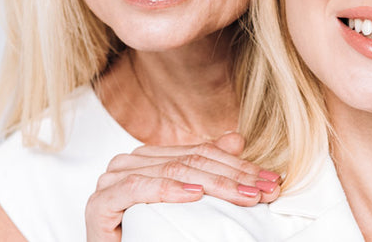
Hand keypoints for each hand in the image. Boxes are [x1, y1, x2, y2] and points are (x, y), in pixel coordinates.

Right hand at [85, 132, 280, 241]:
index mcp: (149, 157)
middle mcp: (129, 162)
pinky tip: (194, 194)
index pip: (201, 153)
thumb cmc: (144, 233)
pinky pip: (137, 189)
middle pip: (191, 161)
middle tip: (265, 190)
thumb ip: (206, 169)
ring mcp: (112, 180)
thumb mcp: (185, 201)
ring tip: (243, 195)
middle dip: (234, 176)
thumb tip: (237, 139)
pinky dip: (168, 190)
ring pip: (171, 171)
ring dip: (213, 184)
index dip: (238, 165)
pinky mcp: (101, 202)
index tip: (271, 179)